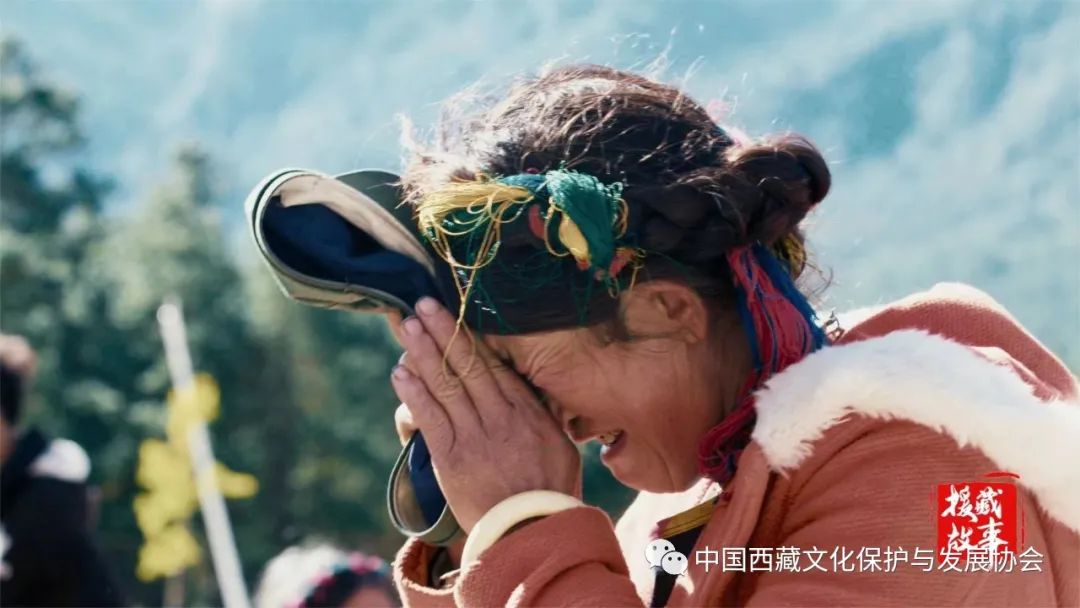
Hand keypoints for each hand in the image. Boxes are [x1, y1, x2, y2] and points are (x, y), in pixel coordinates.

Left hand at [390, 297, 581, 533]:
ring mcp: (475, 436)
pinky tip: (401, 371)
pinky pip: (431, 417)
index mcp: (527, 410)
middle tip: (420, 304)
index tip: (452, 312)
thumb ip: (542, 413)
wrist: (533, 532)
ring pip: (446, 384)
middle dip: (442, 331)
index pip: (493, 363)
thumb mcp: (559, 444)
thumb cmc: (549, 491)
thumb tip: (529, 388)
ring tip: (405, 326)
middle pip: (466, 364)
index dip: (469, 335)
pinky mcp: (452, 458)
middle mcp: (500, 416)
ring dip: (423, 352)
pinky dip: (415, 392)